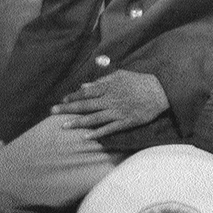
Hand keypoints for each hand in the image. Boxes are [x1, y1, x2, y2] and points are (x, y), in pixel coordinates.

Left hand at [51, 69, 168, 138]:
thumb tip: (86, 86)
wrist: (160, 92)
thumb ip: (103, 80)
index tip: (63, 100)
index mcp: (109, 87)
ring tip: (63, 126)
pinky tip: (85, 137)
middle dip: (68, 109)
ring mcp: (117, 112)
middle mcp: (110, 100)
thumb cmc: (140, 82)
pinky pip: (108, 129)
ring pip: (94, 119)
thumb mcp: (122, 75)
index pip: (87, 92)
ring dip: (77, 122)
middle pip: (86, 105)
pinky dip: (97, 133)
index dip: (74, 96)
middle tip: (52, 112)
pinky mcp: (125, 122)